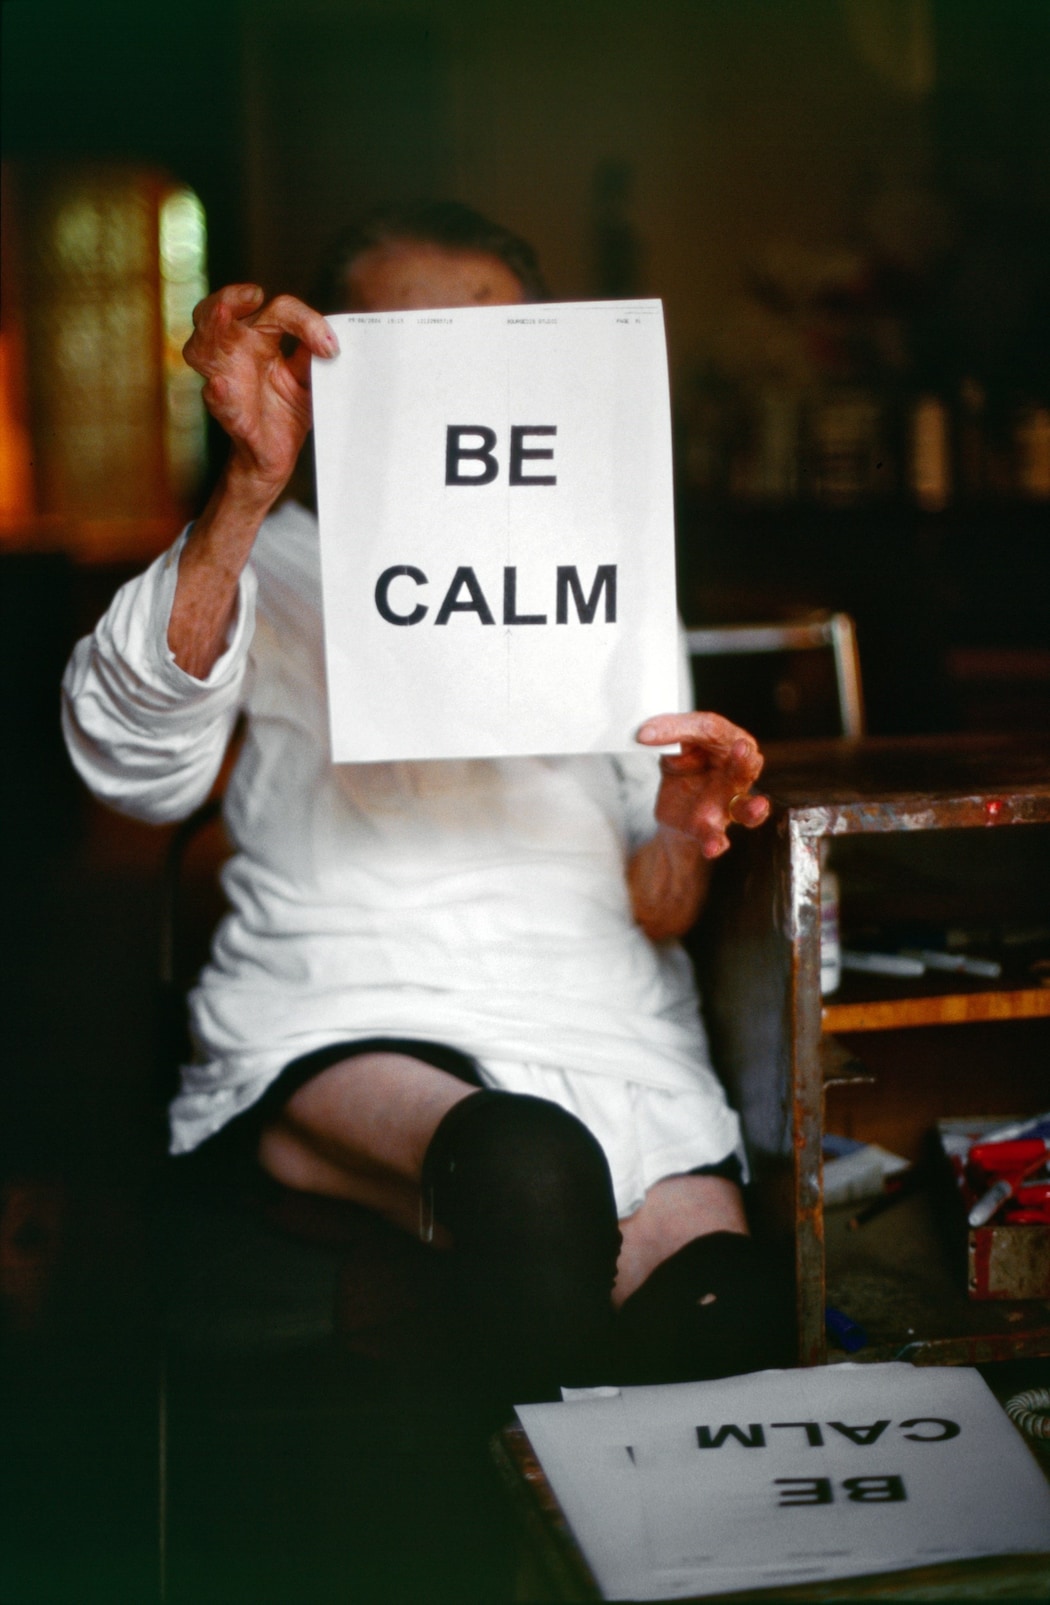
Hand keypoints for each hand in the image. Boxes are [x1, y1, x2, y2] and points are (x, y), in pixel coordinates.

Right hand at [183, 284, 338, 501]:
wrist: (275, 458)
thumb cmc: (285, 413)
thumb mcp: (308, 380)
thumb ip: (312, 356)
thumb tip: (330, 336)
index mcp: (258, 340)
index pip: (276, 312)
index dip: (303, 321)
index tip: (329, 346)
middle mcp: (236, 355)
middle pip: (216, 313)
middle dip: (228, 298)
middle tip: (253, 296)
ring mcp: (228, 383)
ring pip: (202, 349)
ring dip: (211, 330)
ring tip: (221, 314)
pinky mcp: (232, 416)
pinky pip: (219, 402)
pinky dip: (219, 393)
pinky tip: (220, 384)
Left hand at [636, 712, 770, 858]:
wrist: (673, 806)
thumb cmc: (685, 767)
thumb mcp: (675, 744)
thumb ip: (668, 733)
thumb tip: (645, 734)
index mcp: (728, 745)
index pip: (714, 731)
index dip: (681, 729)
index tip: (645, 734)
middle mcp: (735, 775)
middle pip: (745, 767)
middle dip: (744, 759)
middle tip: (741, 749)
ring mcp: (726, 804)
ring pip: (744, 807)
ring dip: (752, 808)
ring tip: (756, 807)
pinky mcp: (709, 828)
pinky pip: (717, 837)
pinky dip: (716, 843)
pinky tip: (713, 847)